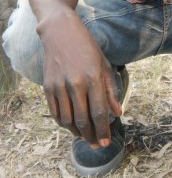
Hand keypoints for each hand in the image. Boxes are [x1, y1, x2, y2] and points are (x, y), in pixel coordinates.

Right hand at [40, 14, 121, 147]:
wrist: (61, 33)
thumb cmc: (88, 48)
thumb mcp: (105, 64)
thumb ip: (111, 90)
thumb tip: (117, 112)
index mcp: (93, 77)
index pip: (99, 112)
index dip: (103, 130)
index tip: (106, 142)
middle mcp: (75, 84)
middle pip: (83, 120)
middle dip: (91, 136)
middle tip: (96, 144)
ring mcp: (59, 86)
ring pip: (67, 120)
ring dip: (77, 132)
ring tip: (85, 136)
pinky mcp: (47, 87)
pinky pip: (55, 113)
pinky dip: (63, 123)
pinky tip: (71, 126)